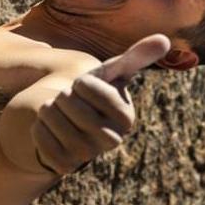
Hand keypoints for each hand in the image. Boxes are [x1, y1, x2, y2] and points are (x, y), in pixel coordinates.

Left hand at [31, 34, 169, 174]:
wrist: (72, 124)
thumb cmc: (95, 93)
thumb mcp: (113, 73)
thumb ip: (137, 57)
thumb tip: (164, 39)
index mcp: (126, 118)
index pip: (87, 86)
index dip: (81, 83)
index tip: (87, 90)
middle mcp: (110, 141)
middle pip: (67, 102)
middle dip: (64, 95)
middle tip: (72, 103)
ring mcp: (86, 156)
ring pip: (50, 117)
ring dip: (49, 109)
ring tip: (60, 113)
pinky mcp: (62, 165)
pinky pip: (39, 136)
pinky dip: (39, 127)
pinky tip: (51, 129)